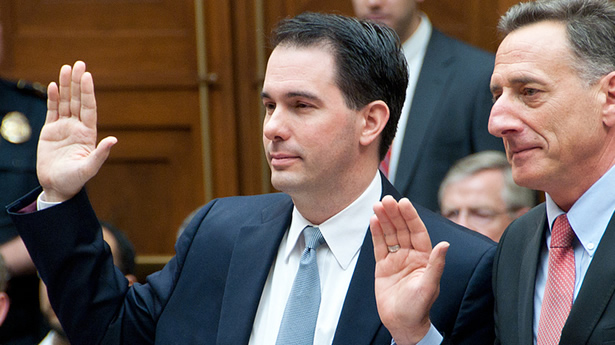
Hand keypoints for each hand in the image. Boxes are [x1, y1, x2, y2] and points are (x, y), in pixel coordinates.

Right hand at [37, 61, 116, 201]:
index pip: (89, 108)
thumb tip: (114, 140)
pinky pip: (52, 111)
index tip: (88, 76)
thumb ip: (101, 154)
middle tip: (79, 64)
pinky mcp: (50, 131)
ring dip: (65, 86)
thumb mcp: (89, 168)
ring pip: (65, 102)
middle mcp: (77, 127)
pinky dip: (53, 98)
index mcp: (88, 134)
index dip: (88, 92)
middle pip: (78, 100)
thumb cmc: (75, 180)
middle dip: (78, 82)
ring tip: (66, 68)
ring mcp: (64, 128)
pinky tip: (54, 85)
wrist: (57, 187)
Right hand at [370, 196, 448, 344]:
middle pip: (402, 229)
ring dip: (384, 219)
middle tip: (387, 200)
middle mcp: (411, 255)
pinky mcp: (383, 266)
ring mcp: (396, 259)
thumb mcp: (429, 286)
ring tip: (377, 206)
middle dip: (395, 214)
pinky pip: (379, 246)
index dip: (411, 216)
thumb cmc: (419, 308)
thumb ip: (436, 264)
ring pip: (390, 234)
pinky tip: (373, 221)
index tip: (404, 203)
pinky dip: (376, 233)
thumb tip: (445, 245)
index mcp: (424, 258)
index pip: (417, 231)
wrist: (402, 324)